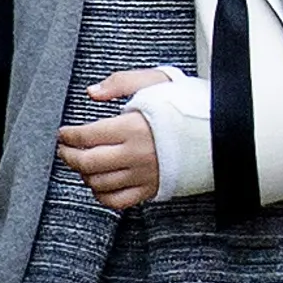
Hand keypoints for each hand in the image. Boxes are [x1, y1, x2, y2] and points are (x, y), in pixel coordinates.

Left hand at [57, 69, 174, 211]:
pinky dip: (102, 196)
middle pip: (88, 163)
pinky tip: (99, 184)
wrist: (219, 129)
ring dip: (84, 175)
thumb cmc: (186, 103)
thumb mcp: (155, 81)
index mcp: (133, 126)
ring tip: (82, 164)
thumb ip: (120, 83)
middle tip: (64, 150)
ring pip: (99, 184)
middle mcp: (135, 154)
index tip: (63, 133)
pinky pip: (118, 201)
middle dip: (69, 157)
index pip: (88, 136)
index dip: (69, 135)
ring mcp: (143, 175)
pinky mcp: (152, 188)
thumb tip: (92, 92)